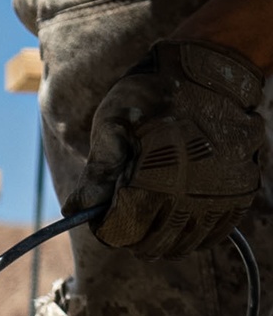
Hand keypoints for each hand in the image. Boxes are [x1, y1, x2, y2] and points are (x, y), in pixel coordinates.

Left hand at [64, 39, 265, 257]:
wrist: (214, 70)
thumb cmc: (156, 92)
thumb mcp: (113, 125)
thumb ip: (96, 174)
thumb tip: (75, 211)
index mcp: (156, 183)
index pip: (119, 232)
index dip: (103, 225)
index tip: (101, 212)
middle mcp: (192, 198)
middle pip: (148, 245)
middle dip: (128, 232)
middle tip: (123, 210)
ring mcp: (220, 199)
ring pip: (180, 246)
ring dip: (159, 236)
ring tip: (149, 210)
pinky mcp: (240, 196)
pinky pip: (212, 235)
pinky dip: (191, 233)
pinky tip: (178, 213)